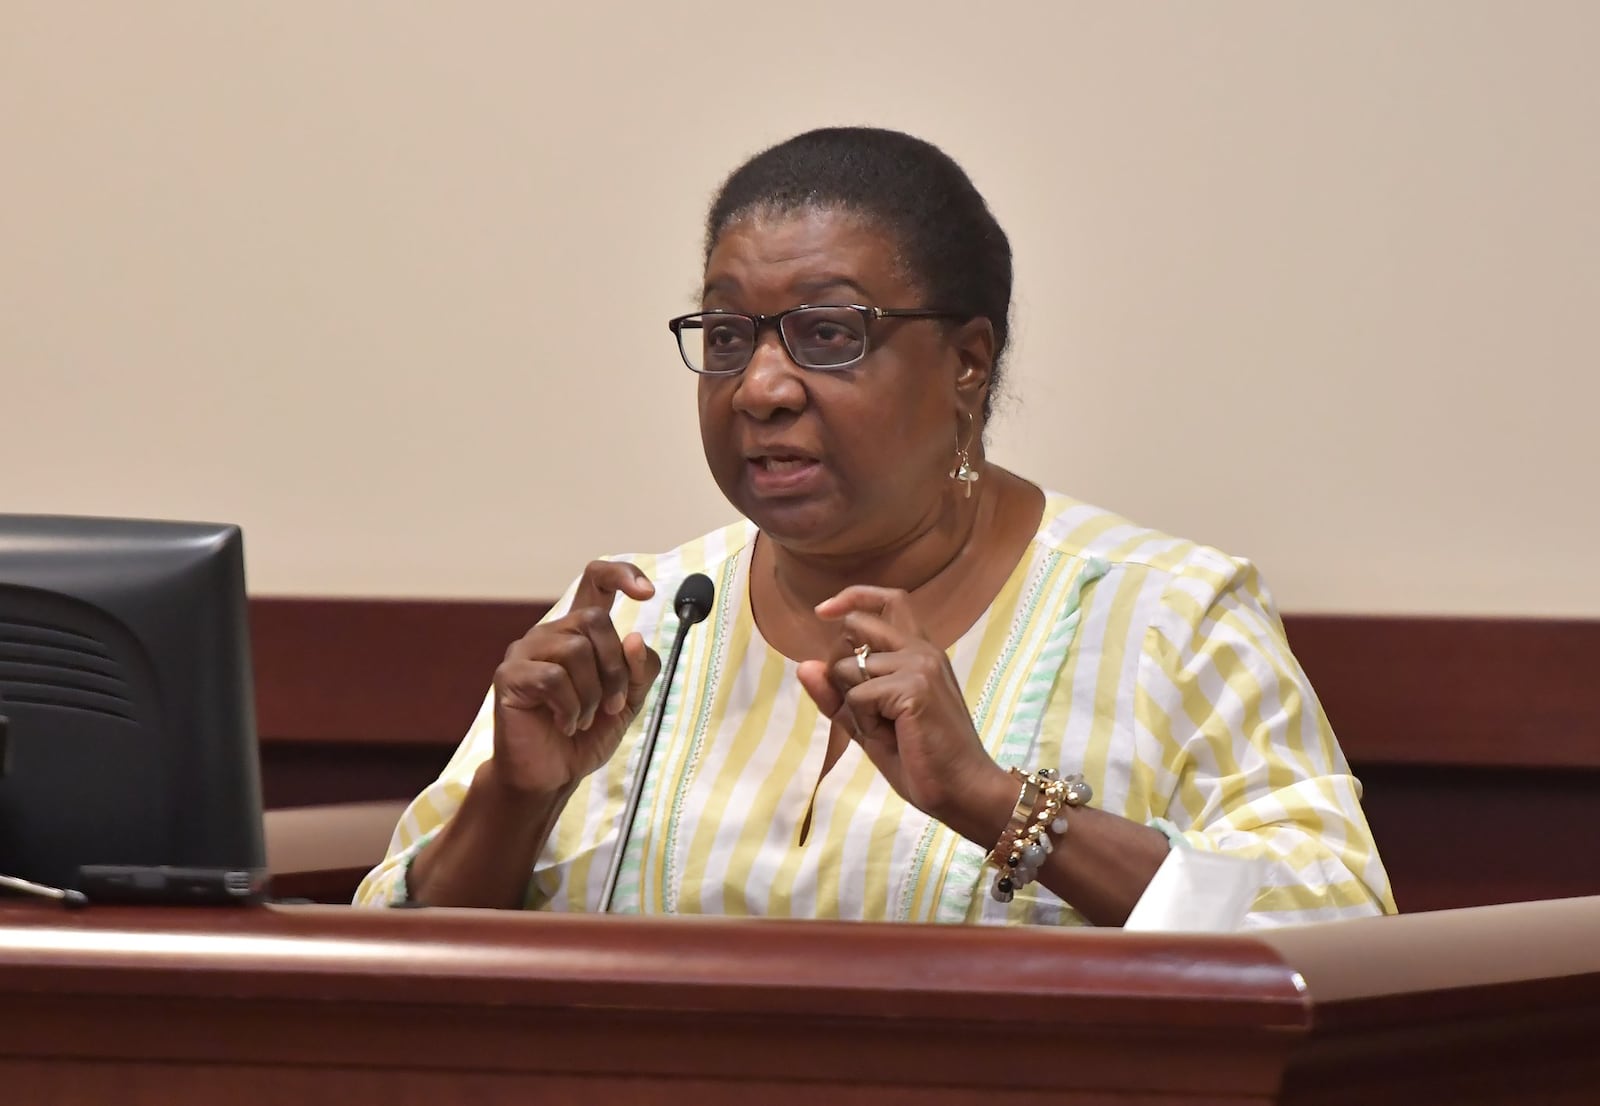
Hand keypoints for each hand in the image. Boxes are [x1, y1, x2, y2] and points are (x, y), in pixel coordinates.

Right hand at [491, 560, 660, 798]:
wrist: (551, 775)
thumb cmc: (586, 734)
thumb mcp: (629, 701)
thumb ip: (640, 670)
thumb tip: (634, 638)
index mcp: (578, 631)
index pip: (595, 580)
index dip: (622, 575)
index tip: (648, 592)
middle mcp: (550, 633)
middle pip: (595, 619)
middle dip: (615, 667)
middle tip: (613, 705)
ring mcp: (525, 652)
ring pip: (575, 650)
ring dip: (592, 694)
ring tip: (585, 718)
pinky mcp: (509, 676)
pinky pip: (552, 678)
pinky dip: (570, 707)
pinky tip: (566, 723)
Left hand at [795, 586, 1005, 831]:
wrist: (962, 791)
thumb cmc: (921, 760)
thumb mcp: (869, 726)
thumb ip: (838, 696)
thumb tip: (803, 665)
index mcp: (919, 652)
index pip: (890, 600)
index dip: (853, 598)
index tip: (822, 611)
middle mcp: (922, 649)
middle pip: (856, 625)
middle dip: (841, 666)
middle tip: (866, 709)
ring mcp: (920, 664)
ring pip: (848, 668)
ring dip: (855, 707)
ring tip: (889, 731)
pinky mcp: (915, 686)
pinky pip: (859, 696)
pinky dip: (865, 723)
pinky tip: (895, 737)